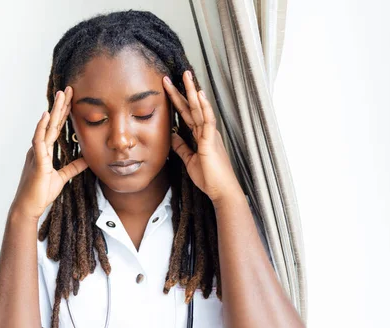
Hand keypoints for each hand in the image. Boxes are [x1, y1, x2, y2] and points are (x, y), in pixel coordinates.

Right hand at [11, 86, 87, 219]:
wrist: (28, 207)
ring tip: (60, 96)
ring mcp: (37, 153)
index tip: (71, 99)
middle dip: (60, 106)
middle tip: (67, 89)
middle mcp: (39, 148)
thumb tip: (87, 159)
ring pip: (46, 128)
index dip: (63, 114)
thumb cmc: (41, 193)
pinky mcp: (37, 162)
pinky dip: (42, 128)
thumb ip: (74, 167)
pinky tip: (46, 116)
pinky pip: (39, 142)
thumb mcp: (62, 178)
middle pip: (52, 123)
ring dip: (53, 111)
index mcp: (45, 151)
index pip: (56, 128)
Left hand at [163, 71, 242, 205]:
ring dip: (193, 92)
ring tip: (186, 76)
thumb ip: (181, 147)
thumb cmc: (209, 178)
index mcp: (201, 135)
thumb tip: (171, 134)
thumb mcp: (189, 160)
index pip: (187, 114)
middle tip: (176, 73)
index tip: (168, 88)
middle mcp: (207, 132)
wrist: (222, 192)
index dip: (178, 100)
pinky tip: (199, 95)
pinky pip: (208, 122)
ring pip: (200, 109)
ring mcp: (210, 135)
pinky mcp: (211, 143)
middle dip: (183, 90)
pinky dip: (204, 108)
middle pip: (192, 107)